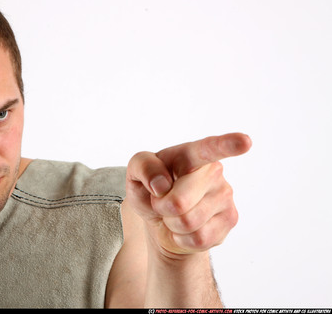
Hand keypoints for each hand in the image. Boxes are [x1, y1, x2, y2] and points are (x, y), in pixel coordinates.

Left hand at [125, 133, 251, 257]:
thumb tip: (162, 184)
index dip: (226, 144)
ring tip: (174, 213)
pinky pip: (199, 239)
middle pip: (179, 202)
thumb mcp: (135, 173)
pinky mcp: (230, 219)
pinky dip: (183, 238)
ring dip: (172, 224)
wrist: (160, 220)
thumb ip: (143, 167)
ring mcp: (225, 195)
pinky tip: (186, 227)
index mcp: (190, 154)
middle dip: (162, 208)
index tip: (245, 141)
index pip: (208, 148)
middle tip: (162, 201)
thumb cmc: (150, 189)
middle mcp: (213, 171)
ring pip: (189, 223)